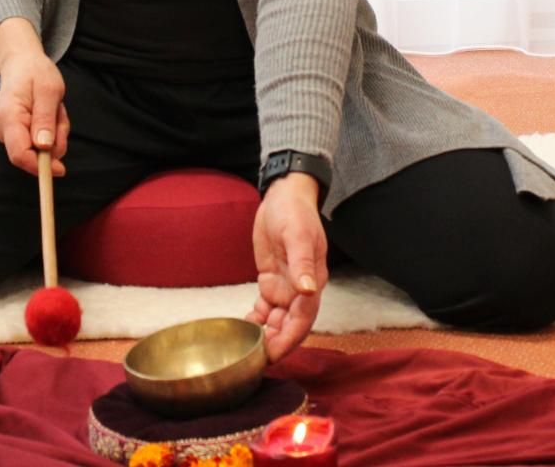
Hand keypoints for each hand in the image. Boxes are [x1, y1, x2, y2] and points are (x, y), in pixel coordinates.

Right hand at [0, 18, 69, 175]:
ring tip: (54, 109)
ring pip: (38, 149)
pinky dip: (50, 131)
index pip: (19, 154)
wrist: (22, 63)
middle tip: (59, 114)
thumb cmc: (35, 73)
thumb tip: (44, 147)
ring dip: (54, 134)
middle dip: (53, 142)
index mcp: (9, 117)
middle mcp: (3, 129)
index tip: (61, 169)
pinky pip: (38, 142)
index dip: (39, 166)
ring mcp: (7, 132)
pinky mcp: (14, 134)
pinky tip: (49, 113)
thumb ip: (45, 119)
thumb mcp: (48, 91)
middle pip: (31, 154)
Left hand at [247, 173, 326, 362]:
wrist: (284, 194)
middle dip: (275, 344)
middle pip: (290, 325)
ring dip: (265, 336)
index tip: (273, 355)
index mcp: (312, 280)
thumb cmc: (295, 211)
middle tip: (252, 361)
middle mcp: (301, 289)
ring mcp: (286, 286)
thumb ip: (303, 262)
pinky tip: (242, 330)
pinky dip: (255, 321)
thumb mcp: (297, 234)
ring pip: (277, 321)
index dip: (290, 340)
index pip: (303, 319)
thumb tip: (308, 289)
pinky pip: (265, 309)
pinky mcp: (272, 281)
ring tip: (244, 351)